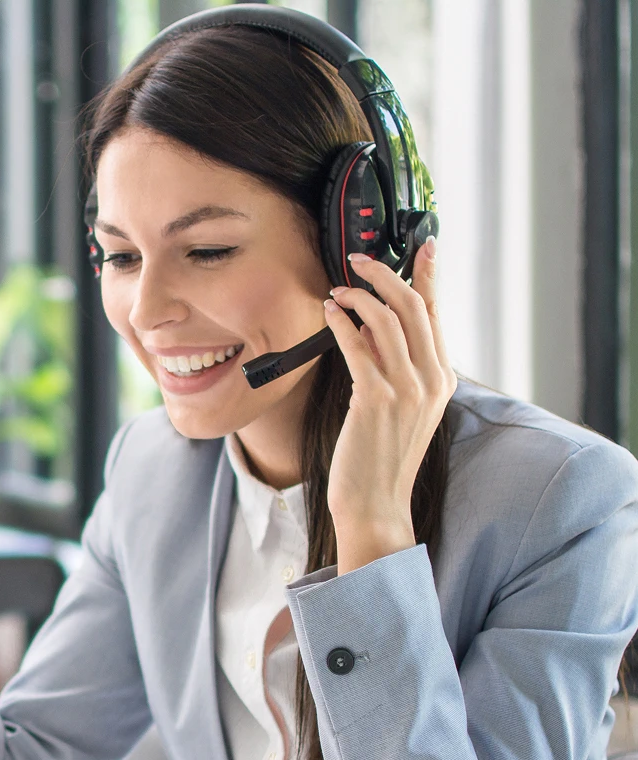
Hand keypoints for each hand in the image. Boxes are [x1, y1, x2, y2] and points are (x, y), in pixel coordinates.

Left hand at [321, 238, 455, 574]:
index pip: (437, 314)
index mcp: (441, 379)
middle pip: (414, 306)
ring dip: (358, 296)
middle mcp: (430, 380)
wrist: (376, 504)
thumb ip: (393, 366)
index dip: (428, 275)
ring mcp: (406, 390)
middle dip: (385, 274)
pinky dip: (342, 323)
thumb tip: (372, 326)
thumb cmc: (380, 458)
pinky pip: (358, 347)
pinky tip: (329, 313)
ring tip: (337, 291)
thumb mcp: (399, 407)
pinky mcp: (376, 400)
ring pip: (388, 320)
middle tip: (358, 259)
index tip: (423, 245)